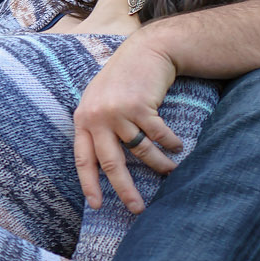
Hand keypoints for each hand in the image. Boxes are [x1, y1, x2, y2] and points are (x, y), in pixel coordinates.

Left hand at [73, 35, 183, 212]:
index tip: (96, 205)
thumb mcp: (99, 100)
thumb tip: (99, 163)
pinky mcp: (140, 106)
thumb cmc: (122, 80)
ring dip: (159, 164)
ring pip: (140, 150)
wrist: (145, 51)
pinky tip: (177, 146)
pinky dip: (169, 143)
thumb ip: (95, 127)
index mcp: (83, 119)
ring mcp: (118, 112)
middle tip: (137, 208)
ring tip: (171, 171)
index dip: (90, 184)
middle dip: (124, 189)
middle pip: (111, 163)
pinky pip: (157, 135)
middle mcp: (97, 117)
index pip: (82, 159)